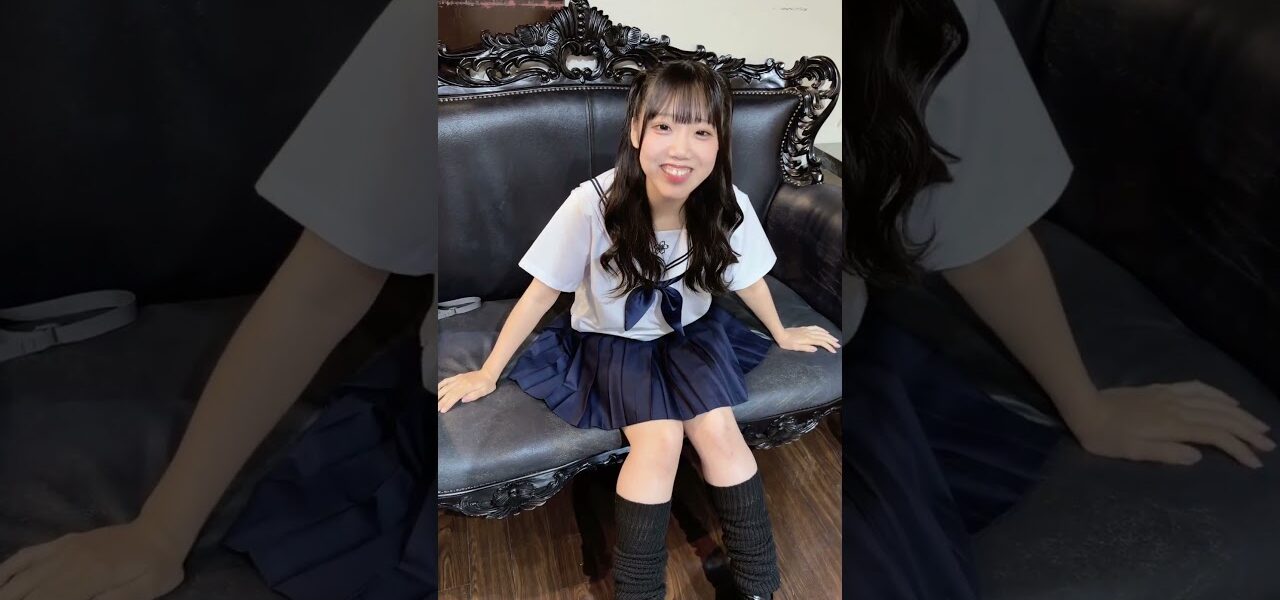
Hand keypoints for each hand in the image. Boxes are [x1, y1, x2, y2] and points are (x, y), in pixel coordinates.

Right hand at [0, 521, 183, 599]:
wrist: (160, 532)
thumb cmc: (158, 567)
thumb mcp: (147, 590)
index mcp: (93, 575)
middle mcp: (73, 561)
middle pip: (32, 591)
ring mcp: (65, 549)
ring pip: (24, 576)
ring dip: (9, 593)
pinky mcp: (63, 543)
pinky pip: (29, 555)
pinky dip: (9, 569)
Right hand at [437, 370, 497, 412]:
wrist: (488, 373)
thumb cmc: (488, 384)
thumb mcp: (484, 391)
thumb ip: (474, 395)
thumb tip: (463, 400)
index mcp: (468, 386)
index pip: (455, 396)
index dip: (448, 403)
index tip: (443, 410)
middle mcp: (461, 382)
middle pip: (449, 392)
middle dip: (441, 401)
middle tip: (436, 409)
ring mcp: (458, 379)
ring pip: (446, 387)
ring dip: (439, 394)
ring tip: (434, 401)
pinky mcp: (457, 377)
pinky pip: (447, 380)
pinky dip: (440, 385)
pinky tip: (436, 389)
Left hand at [775, 325, 840, 352]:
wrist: (781, 333)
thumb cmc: (787, 343)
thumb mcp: (795, 348)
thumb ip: (806, 348)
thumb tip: (816, 349)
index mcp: (808, 339)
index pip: (821, 343)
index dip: (828, 346)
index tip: (833, 351)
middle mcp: (810, 334)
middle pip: (823, 337)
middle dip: (831, 341)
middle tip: (838, 345)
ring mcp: (808, 330)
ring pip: (821, 332)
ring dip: (829, 336)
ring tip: (835, 339)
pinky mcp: (805, 328)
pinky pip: (816, 328)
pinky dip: (822, 330)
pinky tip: (825, 332)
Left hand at [1067, 380, 1273, 467]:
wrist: (1085, 407)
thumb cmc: (1105, 436)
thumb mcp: (1131, 452)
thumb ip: (1165, 453)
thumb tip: (1198, 457)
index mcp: (1172, 425)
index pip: (1215, 435)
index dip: (1237, 448)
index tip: (1254, 462)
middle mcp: (1177, 408)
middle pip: (1221, 417)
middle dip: (1247, 431)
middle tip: (1268, 444)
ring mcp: (1170, 396)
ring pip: (1214, 402)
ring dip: (1239, 413)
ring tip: (1258, 424)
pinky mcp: (1162, 390)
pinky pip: (1197, 388)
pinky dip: (1218, 394)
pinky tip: (1228, 400)